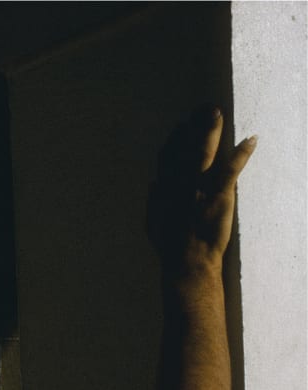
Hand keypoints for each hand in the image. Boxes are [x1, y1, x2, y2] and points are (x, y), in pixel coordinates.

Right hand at [147, 108, 256, 275]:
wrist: (187, 263)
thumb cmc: (171, 247)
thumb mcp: (154, 224)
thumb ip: (154, 203)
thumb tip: (154, 183)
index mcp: (164, 192)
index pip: (166, 159)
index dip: (174, 140)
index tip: (180, 126)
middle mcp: (179, 186)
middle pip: (184, 150)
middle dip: (192, 128)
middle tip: (202, 109)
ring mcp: (199, 189)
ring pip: (204, 154)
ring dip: (211, 132)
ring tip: (216, 113)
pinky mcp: (219, 196)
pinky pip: (231, 169)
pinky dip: (242, 153)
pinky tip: (251, 139)